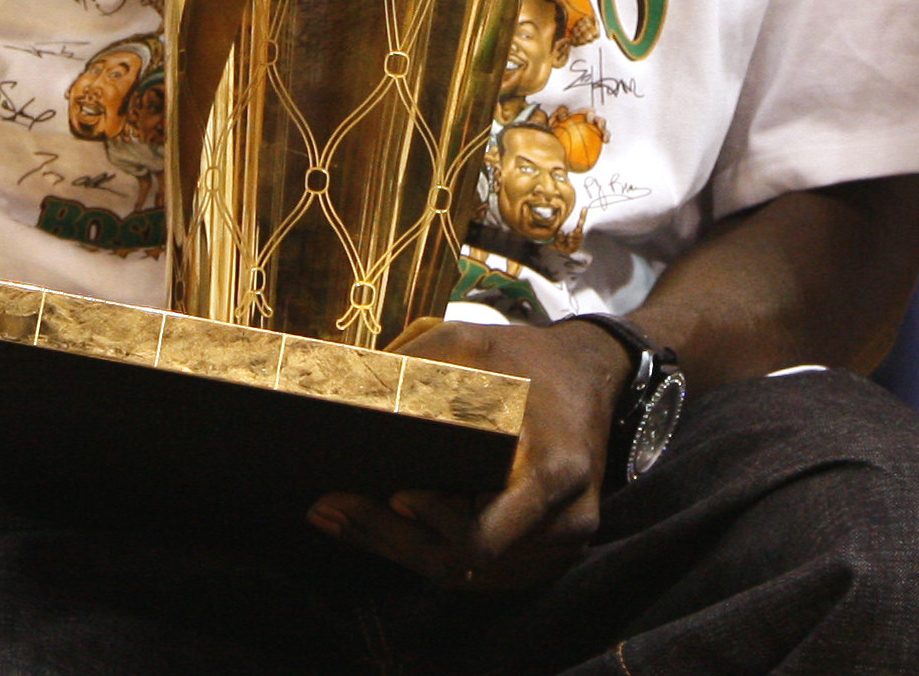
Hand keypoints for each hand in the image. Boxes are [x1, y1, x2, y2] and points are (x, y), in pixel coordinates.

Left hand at [308, 317, 628, 587]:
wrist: (593, 375)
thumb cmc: (527, 360)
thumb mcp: (473, 346)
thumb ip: (415, 370)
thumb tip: (344, 394)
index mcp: (553, 473)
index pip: (481, 535)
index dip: (428, 524)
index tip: (387, 496)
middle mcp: (562, 524)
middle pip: (460, 561)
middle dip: (387, 537)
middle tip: (326, 508)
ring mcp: (556, 547)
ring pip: (463, 572)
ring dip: (398, 547)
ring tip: (337, 514)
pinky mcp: (543, 554)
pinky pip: (477, 566)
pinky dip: (428, 545)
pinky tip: (382, 522)